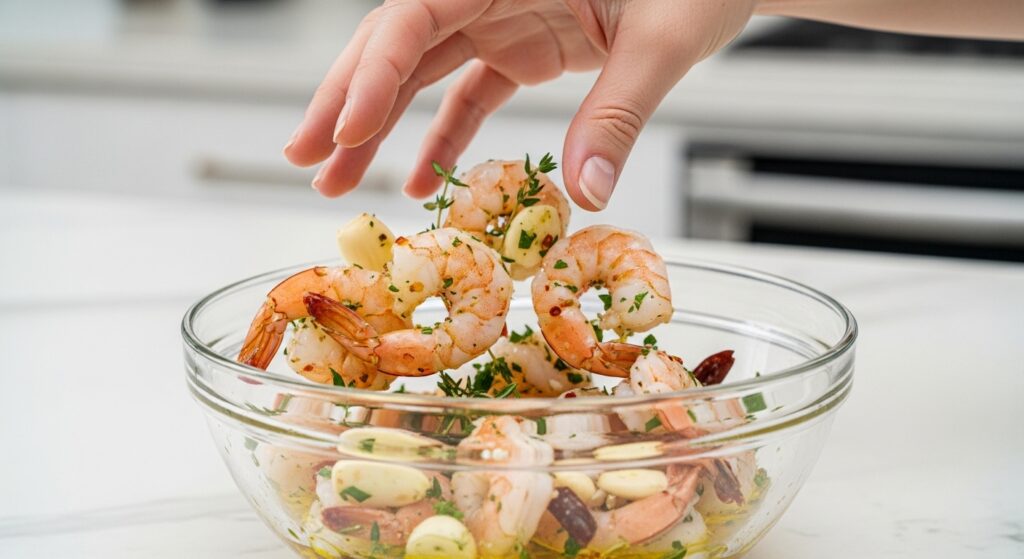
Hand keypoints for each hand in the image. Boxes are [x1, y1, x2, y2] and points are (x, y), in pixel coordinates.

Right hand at [284, 0, 756, 210]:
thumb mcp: (663, 38)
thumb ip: (620, 112)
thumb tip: (585, 192)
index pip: (417, 16)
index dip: (373, 72)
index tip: (347, 133)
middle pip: (395, 41)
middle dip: (346, 98)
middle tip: (304, 156)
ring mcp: (503, 17)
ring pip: (418, 69)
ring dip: (377, 125)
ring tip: (339, 181)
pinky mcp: (523, 46)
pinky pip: (468, 92)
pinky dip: (442, 135)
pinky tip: (420, 178)